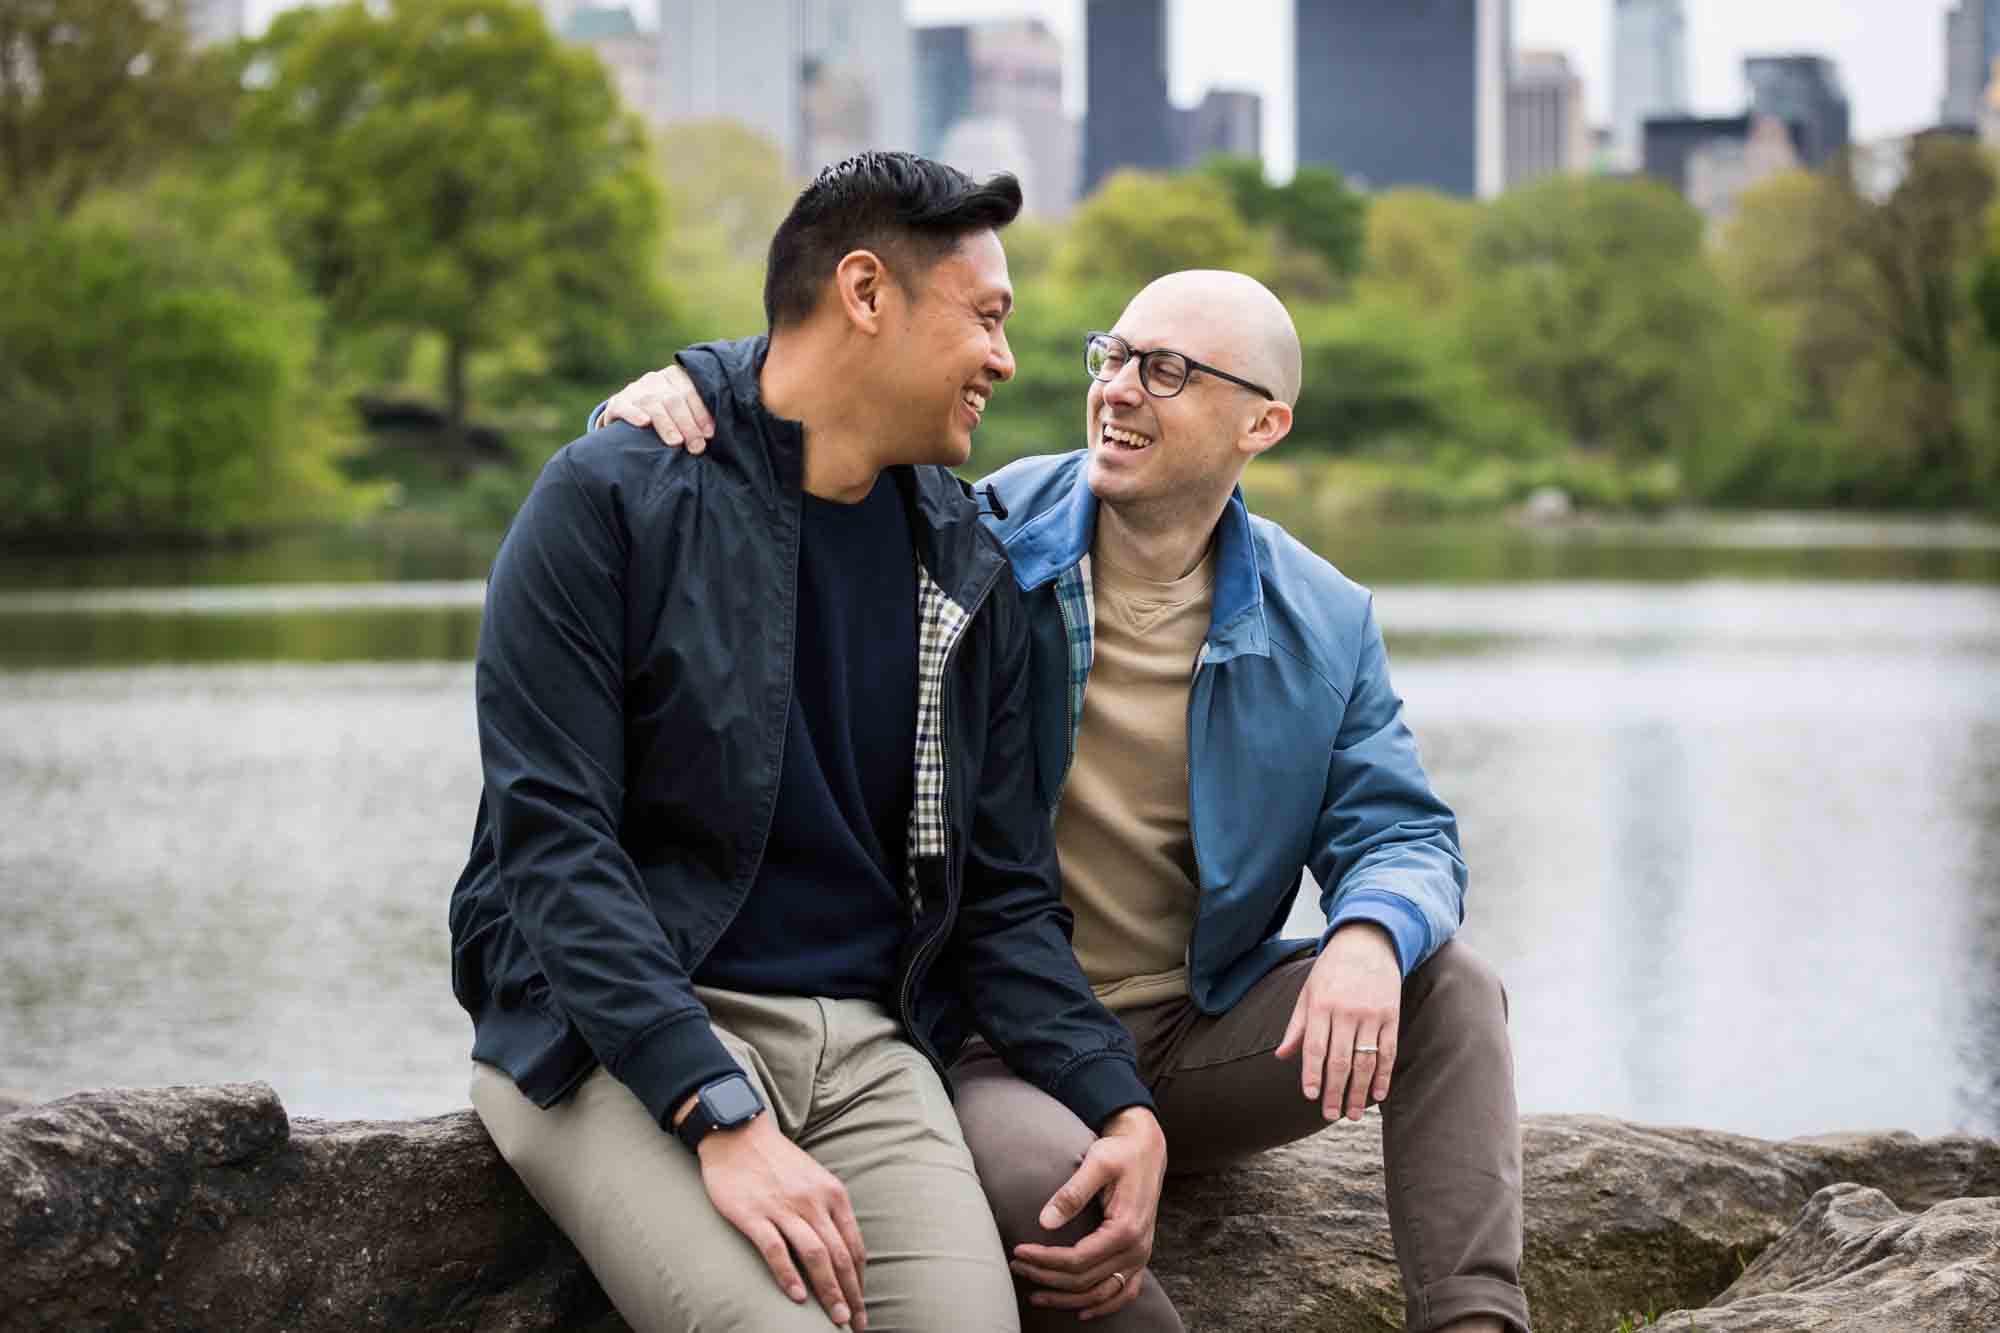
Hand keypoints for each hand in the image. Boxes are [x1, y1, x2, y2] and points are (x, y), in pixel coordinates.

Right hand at [600, 362, 714, 451]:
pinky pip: (625, 407)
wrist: (628, 416)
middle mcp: (654, 379)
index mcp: (674, 376)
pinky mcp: (617, 402)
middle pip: (673, 399)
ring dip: (666, 424)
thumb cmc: (666, 417)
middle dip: (687, 424)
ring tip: (676, 442)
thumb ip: (695, 416)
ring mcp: (635, 389)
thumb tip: (712, 435)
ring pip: (652, 403)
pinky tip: (644, 423)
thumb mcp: (681, 410)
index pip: (690, 392)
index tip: (709, 434)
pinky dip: (634, 414)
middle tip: (697, 447)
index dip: (700, 413)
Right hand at [696, 1114, 867, 1327]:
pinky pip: (776, 1250)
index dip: (859, 1280)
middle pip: (839, 1255)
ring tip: (835, 1318)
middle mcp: (813, 1201)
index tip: (861, 1305)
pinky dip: (789, 1276)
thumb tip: (842, 1251)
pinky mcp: (754, 1214)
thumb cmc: (777, 1161)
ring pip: (815, 1256)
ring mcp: (784, 1208)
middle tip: (855, 1323)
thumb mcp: (814, 1179)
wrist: (738, 1133)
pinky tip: (797, 1298)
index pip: (853, 1246)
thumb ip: (828, 1211)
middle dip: (850, 1294)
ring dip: (828, 1291)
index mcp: (832, 1194)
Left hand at [1008, 1106, 1166, 1321]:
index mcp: (1125, 1229)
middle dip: (1046, 1277)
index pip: (1076, 1259)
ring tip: (1036, 1294)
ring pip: (1101, 1294)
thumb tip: (1044, 1221)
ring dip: (1067, 1299)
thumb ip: (1071, 1192)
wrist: (1146, 1149)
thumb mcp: (1097, 1162)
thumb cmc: (1120, 1152)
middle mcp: (1136, 1249)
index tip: (1018, 1251)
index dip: (1044, 1260)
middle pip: (1084, 1280)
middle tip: (1016, 1266)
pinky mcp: (1140, 1257)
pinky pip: (1124, 1293)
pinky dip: (1104, 1307)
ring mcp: (1141, 1257)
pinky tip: (1081, 1312)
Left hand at [1275, 922, 1402, 1120]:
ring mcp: (1371, 1014)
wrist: (1367, 941)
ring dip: (1360, 1091)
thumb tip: (1281, 1056)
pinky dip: (1384, 1075)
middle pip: (1340, 1060)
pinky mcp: (1391, 1015)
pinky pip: (1388, 1051)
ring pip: (1365, 1061)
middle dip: (1335, 1091)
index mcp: (1321, 1006)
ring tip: (1354, 1114)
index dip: (1312, 1074)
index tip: (1310, 1097)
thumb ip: (1296, 1026)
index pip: (1314, 1048)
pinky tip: (1378, 1094)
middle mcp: (1346, 1011)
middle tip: (1331, 1115)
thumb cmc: (1331, 970)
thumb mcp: (1308, 992)